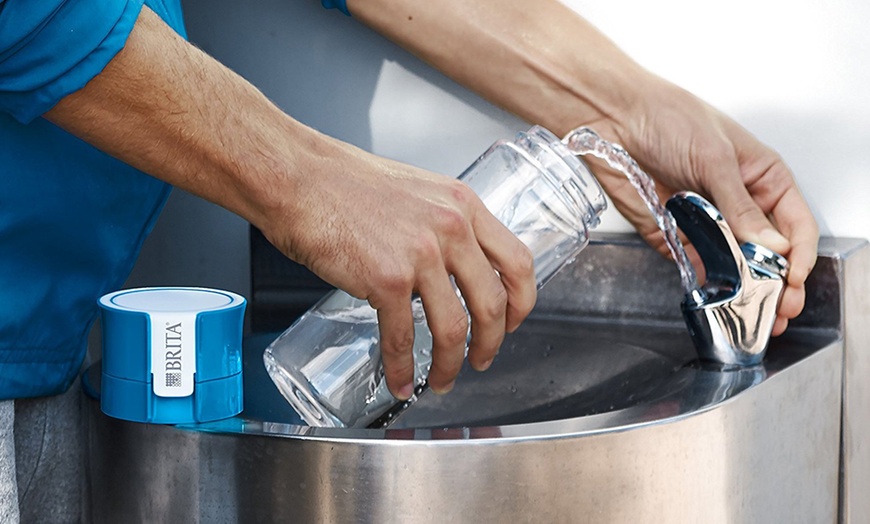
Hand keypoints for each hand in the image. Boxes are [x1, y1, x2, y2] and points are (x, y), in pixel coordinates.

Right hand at [260, 137, 536, 397]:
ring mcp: (420, 254)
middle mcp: (451, 228)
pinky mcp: (385, 279)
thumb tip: (455, 266)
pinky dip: (402, 368)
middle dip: (491, 343)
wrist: (300, 178)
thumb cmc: (346, 183)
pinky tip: (399, 380)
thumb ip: (444, 224)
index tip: (514, 321)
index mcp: (463, 206)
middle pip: (493, 303)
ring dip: (449, 364)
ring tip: (441, 380)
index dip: (522, 302)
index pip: (518, 262)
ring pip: (454, 328)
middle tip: (482, 360)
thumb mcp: (418, 192)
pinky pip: (402, 337)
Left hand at [588, 75, 817, 334]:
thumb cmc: (668, 117)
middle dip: (777, 282)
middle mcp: (737, 202)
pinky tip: (718, 300)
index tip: (792, 277)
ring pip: (735, 264)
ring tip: (754, 316)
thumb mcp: (714, 157)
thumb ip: (740, 205)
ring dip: (745, 291)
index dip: (797, 253)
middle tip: (780, 310)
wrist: (613, 119)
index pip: (794, 223)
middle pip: (768, 251)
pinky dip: (709, 283)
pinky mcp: (675, 233)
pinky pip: (697, 264)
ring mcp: (707, 220)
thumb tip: (770, 245)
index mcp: (760, 177)